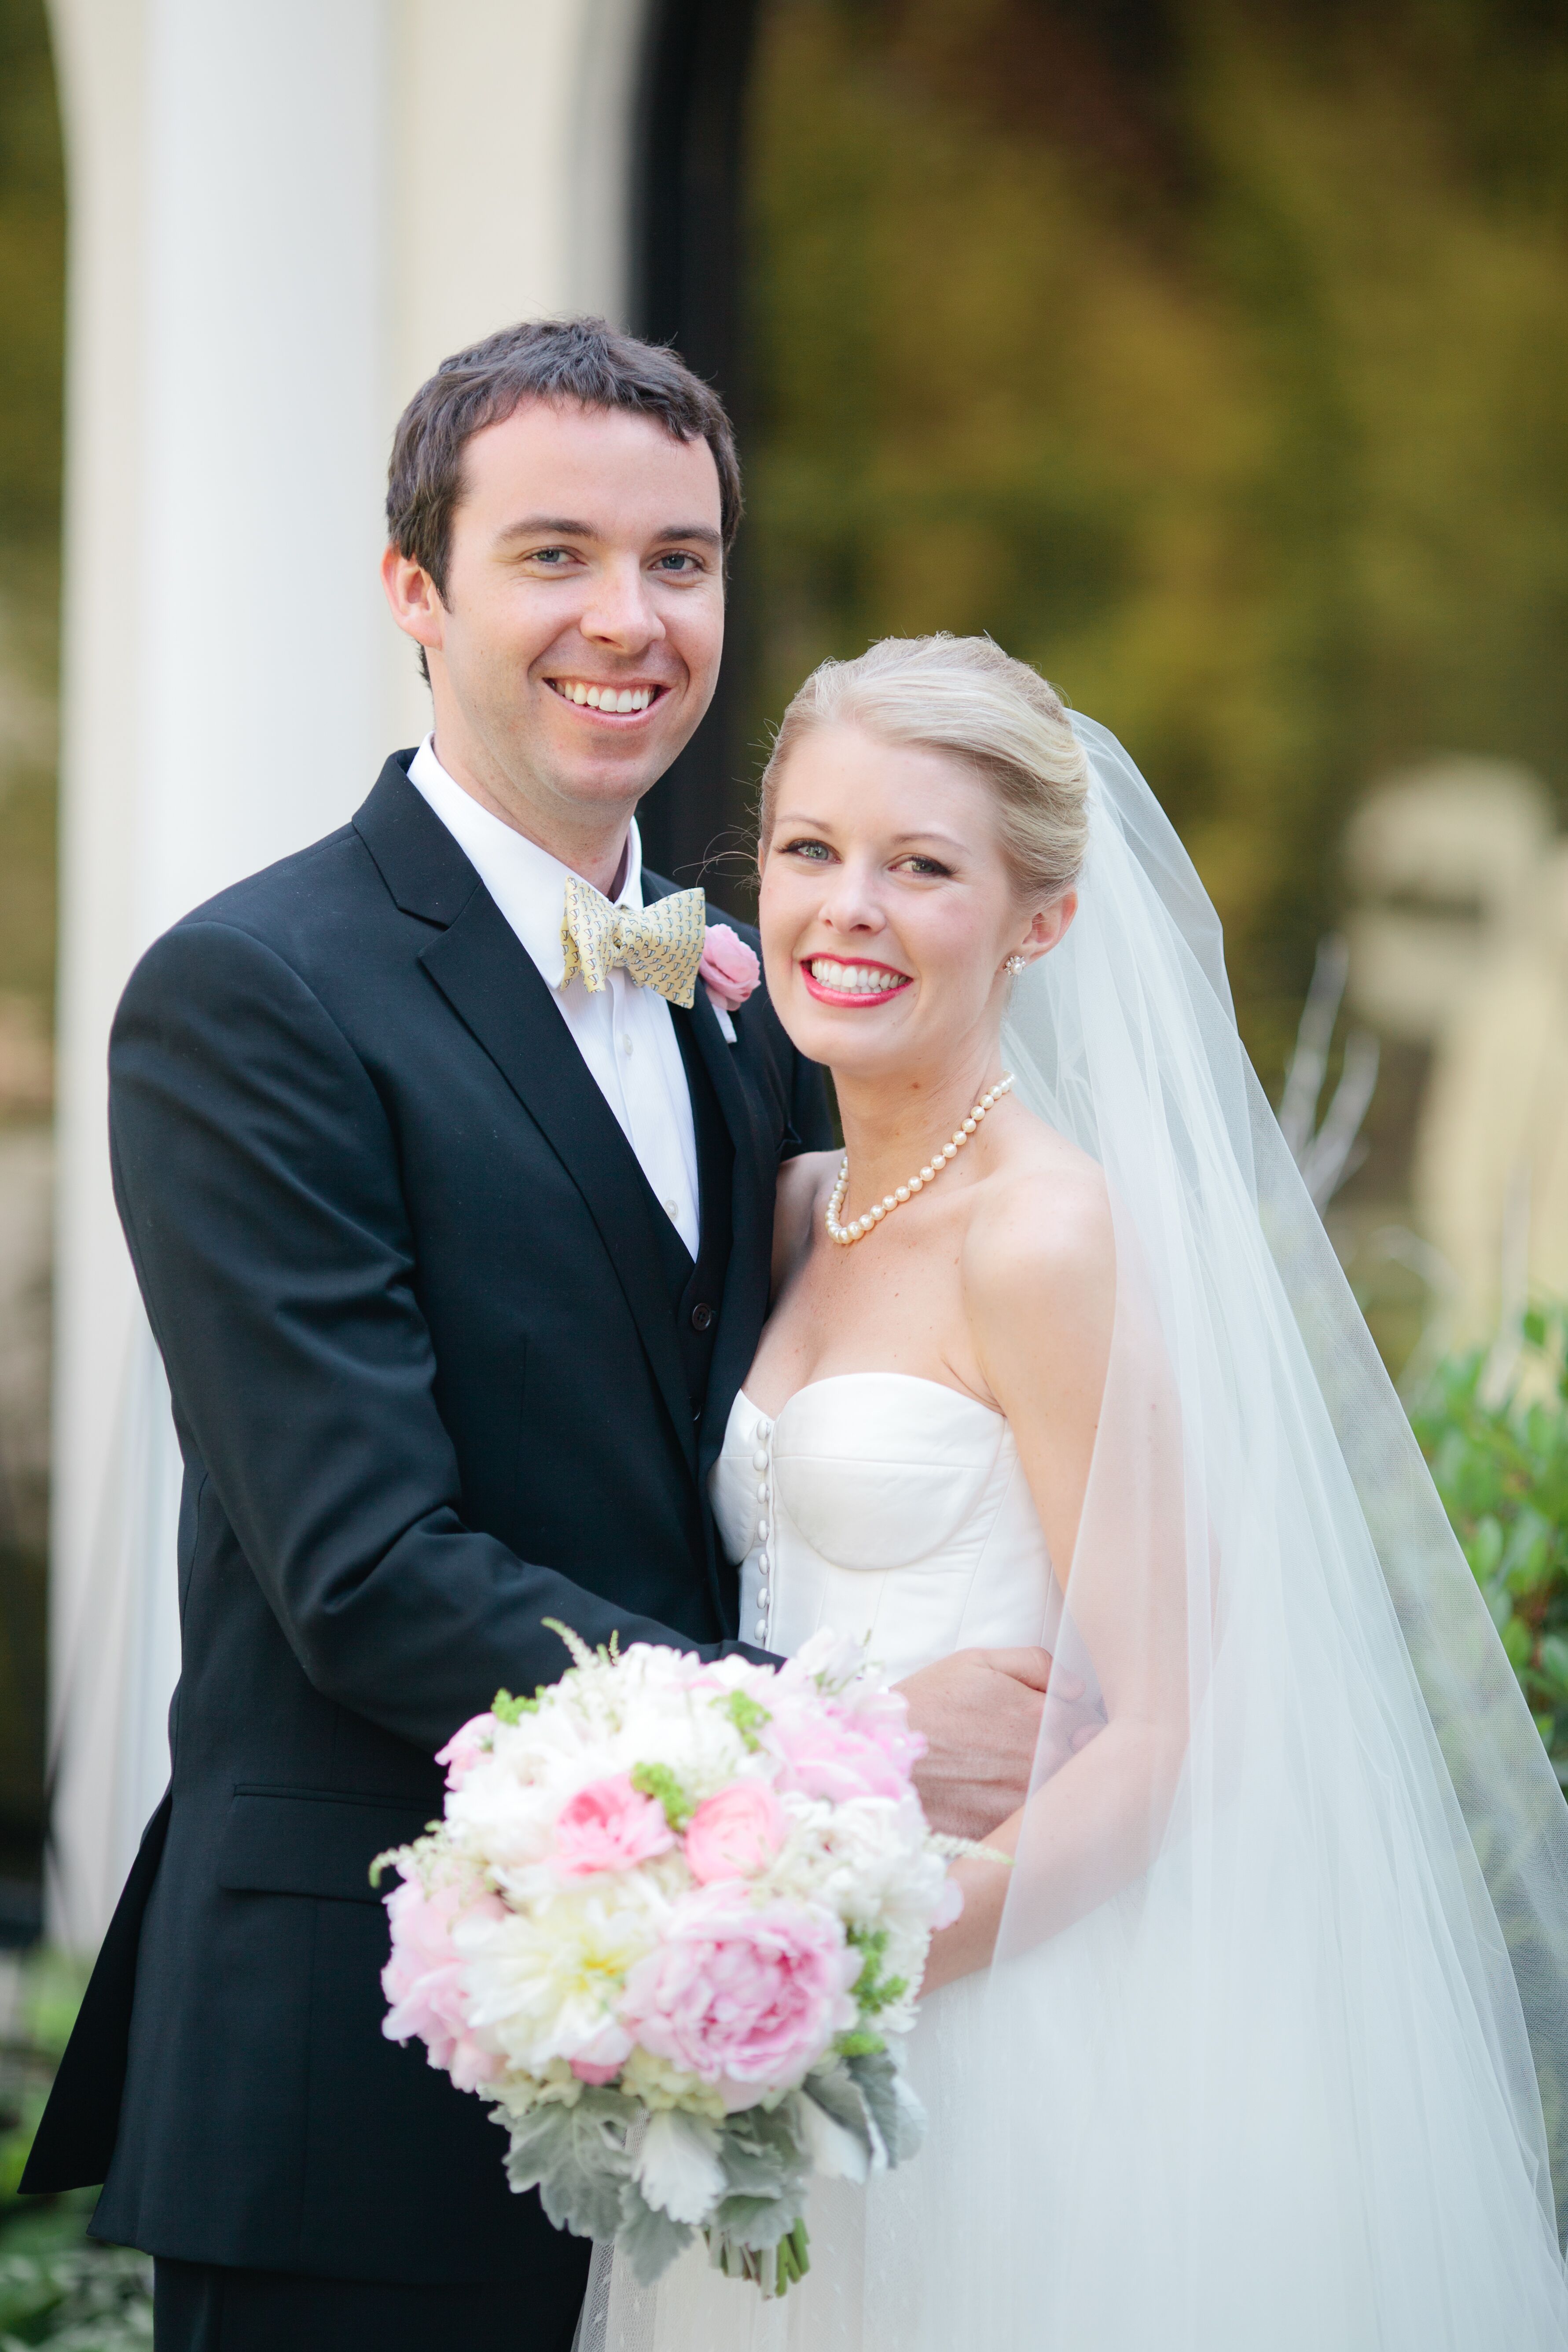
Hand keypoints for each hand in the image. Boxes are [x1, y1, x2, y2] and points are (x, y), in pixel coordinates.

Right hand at [895, 1646, 1103, 1840]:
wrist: (879, 1756)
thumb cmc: (928, 1702)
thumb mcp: (978, 1662)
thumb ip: (1037, 1664)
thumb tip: (1078, 1688)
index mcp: (1042, 1718)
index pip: (1089, 1724)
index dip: (1075, 1723)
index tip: (1056, 1723)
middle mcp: (1041, 1762)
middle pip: (1081, 1763)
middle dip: (1067, 1755)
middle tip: (1031, 1749)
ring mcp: (1024, 1802)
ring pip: (1059, 1795)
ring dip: (1047, 1784)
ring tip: (1011, 1774)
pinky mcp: (1003, 1831)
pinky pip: (1032, 1826)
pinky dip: (1026, 1815)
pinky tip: (997, 1800)